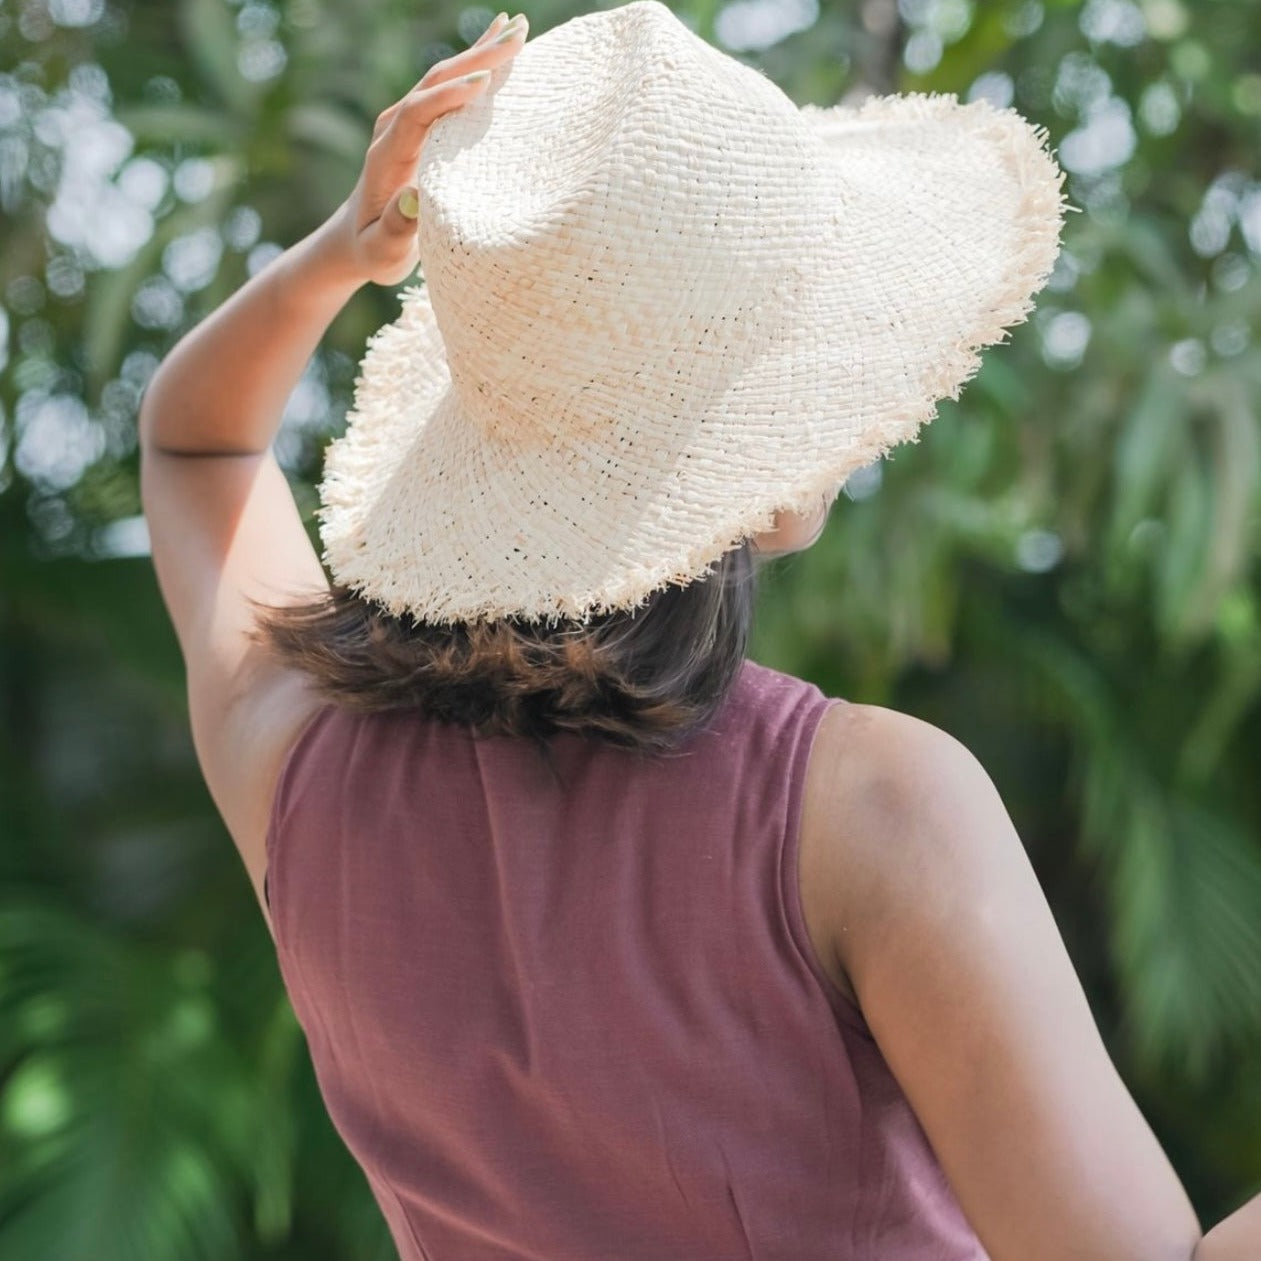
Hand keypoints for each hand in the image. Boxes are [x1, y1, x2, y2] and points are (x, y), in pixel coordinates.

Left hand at [329, 11, 529, 287]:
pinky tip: (496, 47)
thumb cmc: (373, 251)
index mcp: (387, 155)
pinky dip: (474, 67)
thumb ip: (396, 230)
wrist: (354, 240)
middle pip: (435, 82)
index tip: (484, 83)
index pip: (419, 113)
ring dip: (479, 53)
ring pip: (443, 78)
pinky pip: (447, 89)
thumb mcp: (382, 252)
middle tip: (517, 34)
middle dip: (476, 58)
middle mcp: (394, 128)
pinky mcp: (418, 125)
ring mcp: (406, 123)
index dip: (450, 97)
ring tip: (516, 27)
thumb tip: (413, 200)